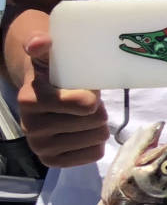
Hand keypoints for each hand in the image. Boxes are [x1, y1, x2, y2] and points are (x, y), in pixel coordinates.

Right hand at [15, 34, 107, 166]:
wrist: (44, 98)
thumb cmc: (55, 75)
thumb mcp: (49, 57)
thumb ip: (42, 45)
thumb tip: (39, 42)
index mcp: (30, 100)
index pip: (85, 105)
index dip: (92, 97)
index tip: (83, 90)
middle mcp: (31, 127)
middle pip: (96, 122)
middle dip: (97, 111)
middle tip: (85, 105)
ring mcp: (40, 147)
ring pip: (97, 138)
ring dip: (97, 125)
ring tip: (83, 117)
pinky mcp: (52, 162)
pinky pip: (94, 154)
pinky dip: (95, 143)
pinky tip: (83, 133)